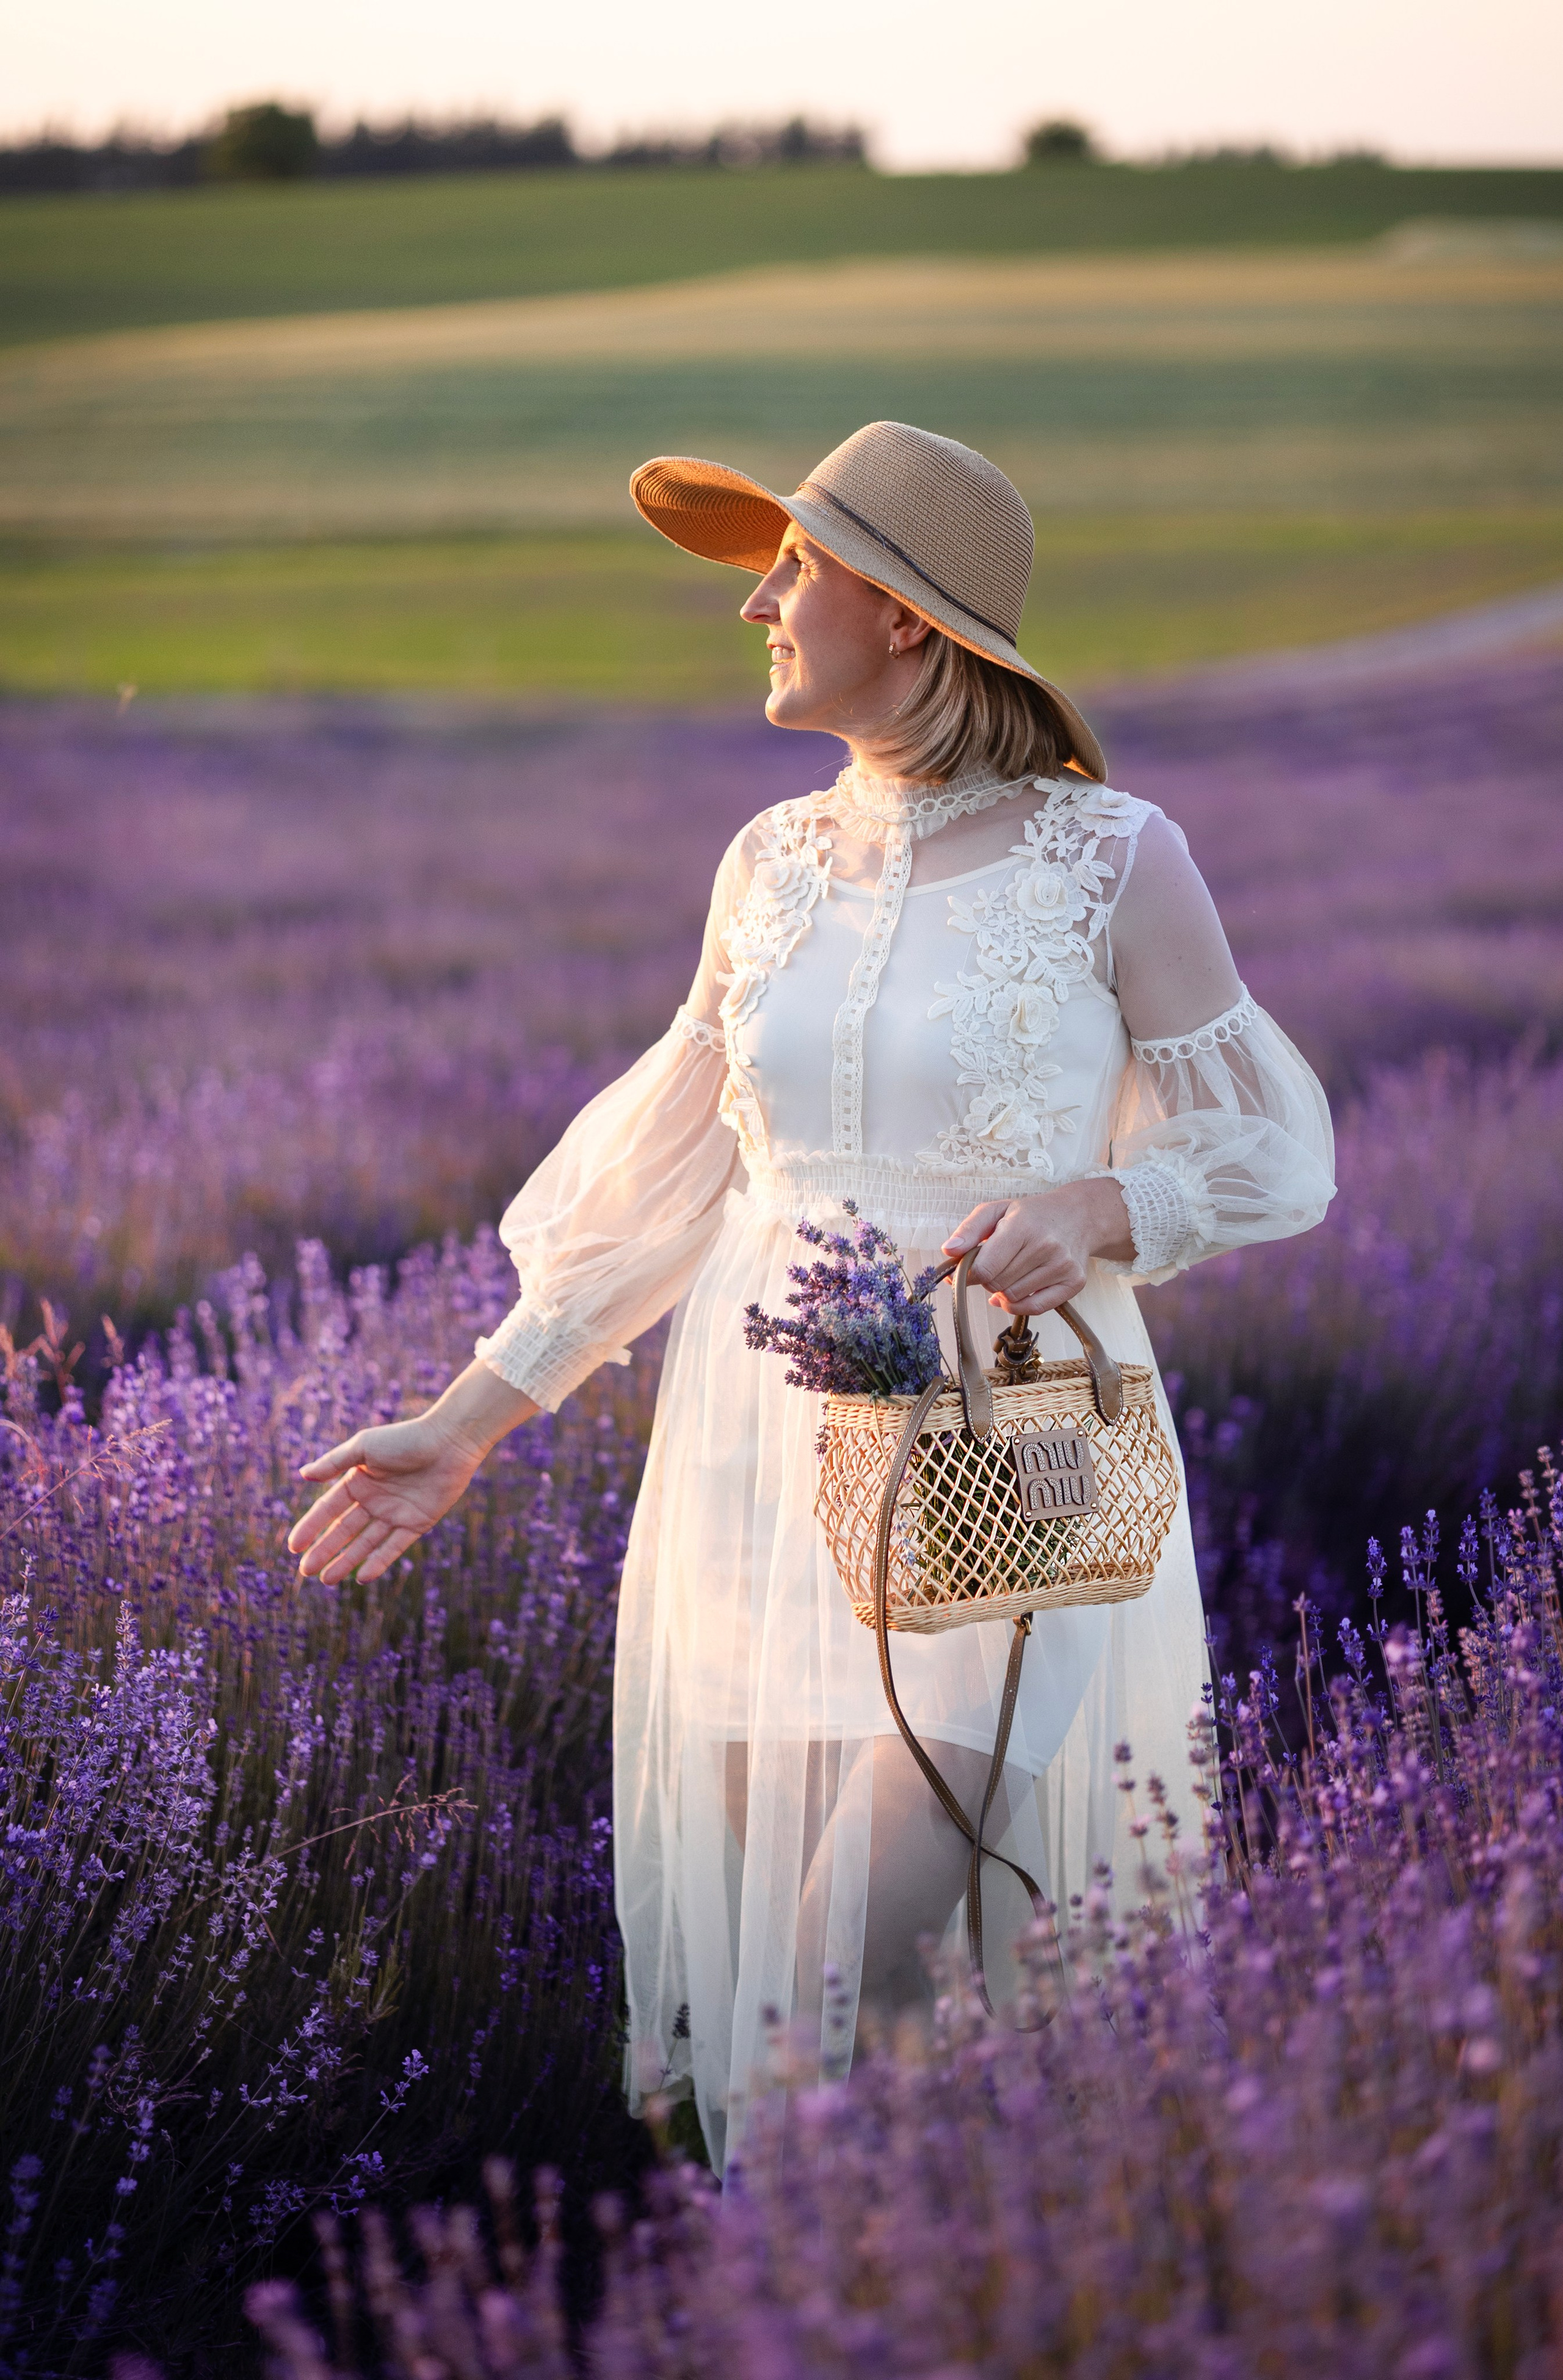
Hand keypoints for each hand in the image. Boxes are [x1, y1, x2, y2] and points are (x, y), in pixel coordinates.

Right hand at [287, 1359, 537, 1583]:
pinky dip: (379, 1561)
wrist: (449, 1441)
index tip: (293, 1547)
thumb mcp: (364, 1447)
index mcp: (358, 1481)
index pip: (328, 1510)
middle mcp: (374, 1500)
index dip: (310, 1528)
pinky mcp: (417, 1524)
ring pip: (365, 1543)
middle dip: (324, 1551)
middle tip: (304, 1571)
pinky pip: (395, 1547)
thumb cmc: (406, 1439)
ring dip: (346, 1561)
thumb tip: (303, 1475)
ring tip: (326, 1580)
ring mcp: (395, 1513)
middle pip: (344, 1531)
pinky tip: (363, 1576)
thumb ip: (334, 1462)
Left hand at [942, 1179, 1132, 1316]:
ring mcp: (1062, 1266)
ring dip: (1003, 1290)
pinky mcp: (1074, 1282)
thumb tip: (949, 1251)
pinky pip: (1035, 1308)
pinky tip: (1013, 1293)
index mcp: (1022, 1226)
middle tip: (993, 1265)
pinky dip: (1018, 1305)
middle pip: (997, 1284)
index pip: (984, 1268)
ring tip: (1009, 1272)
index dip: (969, 1274)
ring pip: (1013, 1297)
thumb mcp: (997, 1211)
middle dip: (987, 1278)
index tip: (967, 1270)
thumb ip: (969, 1230)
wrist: (1078, 1216)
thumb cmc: (1032, 1215)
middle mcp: (1046, 1247)